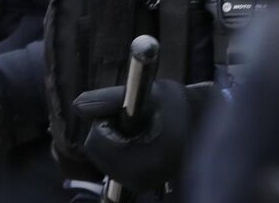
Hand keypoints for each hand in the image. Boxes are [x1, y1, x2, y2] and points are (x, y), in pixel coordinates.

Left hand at [74, 79, 198, 193]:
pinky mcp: (137, 185)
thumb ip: (108, 98)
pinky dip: (112, 151)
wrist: (202, 125)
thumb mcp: (149, 93)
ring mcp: (139, 186)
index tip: (126, 114)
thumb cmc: (176, 106)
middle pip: (96, 152)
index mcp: (148, 161)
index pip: (98, 142)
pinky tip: (133, 142)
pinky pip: (107, 166)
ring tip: (137, 132)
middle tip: (132, 122)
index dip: (106, 121)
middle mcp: (142, 181)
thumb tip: (77, 106)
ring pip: (100, 158)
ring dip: (109, 141)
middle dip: (106, 131)